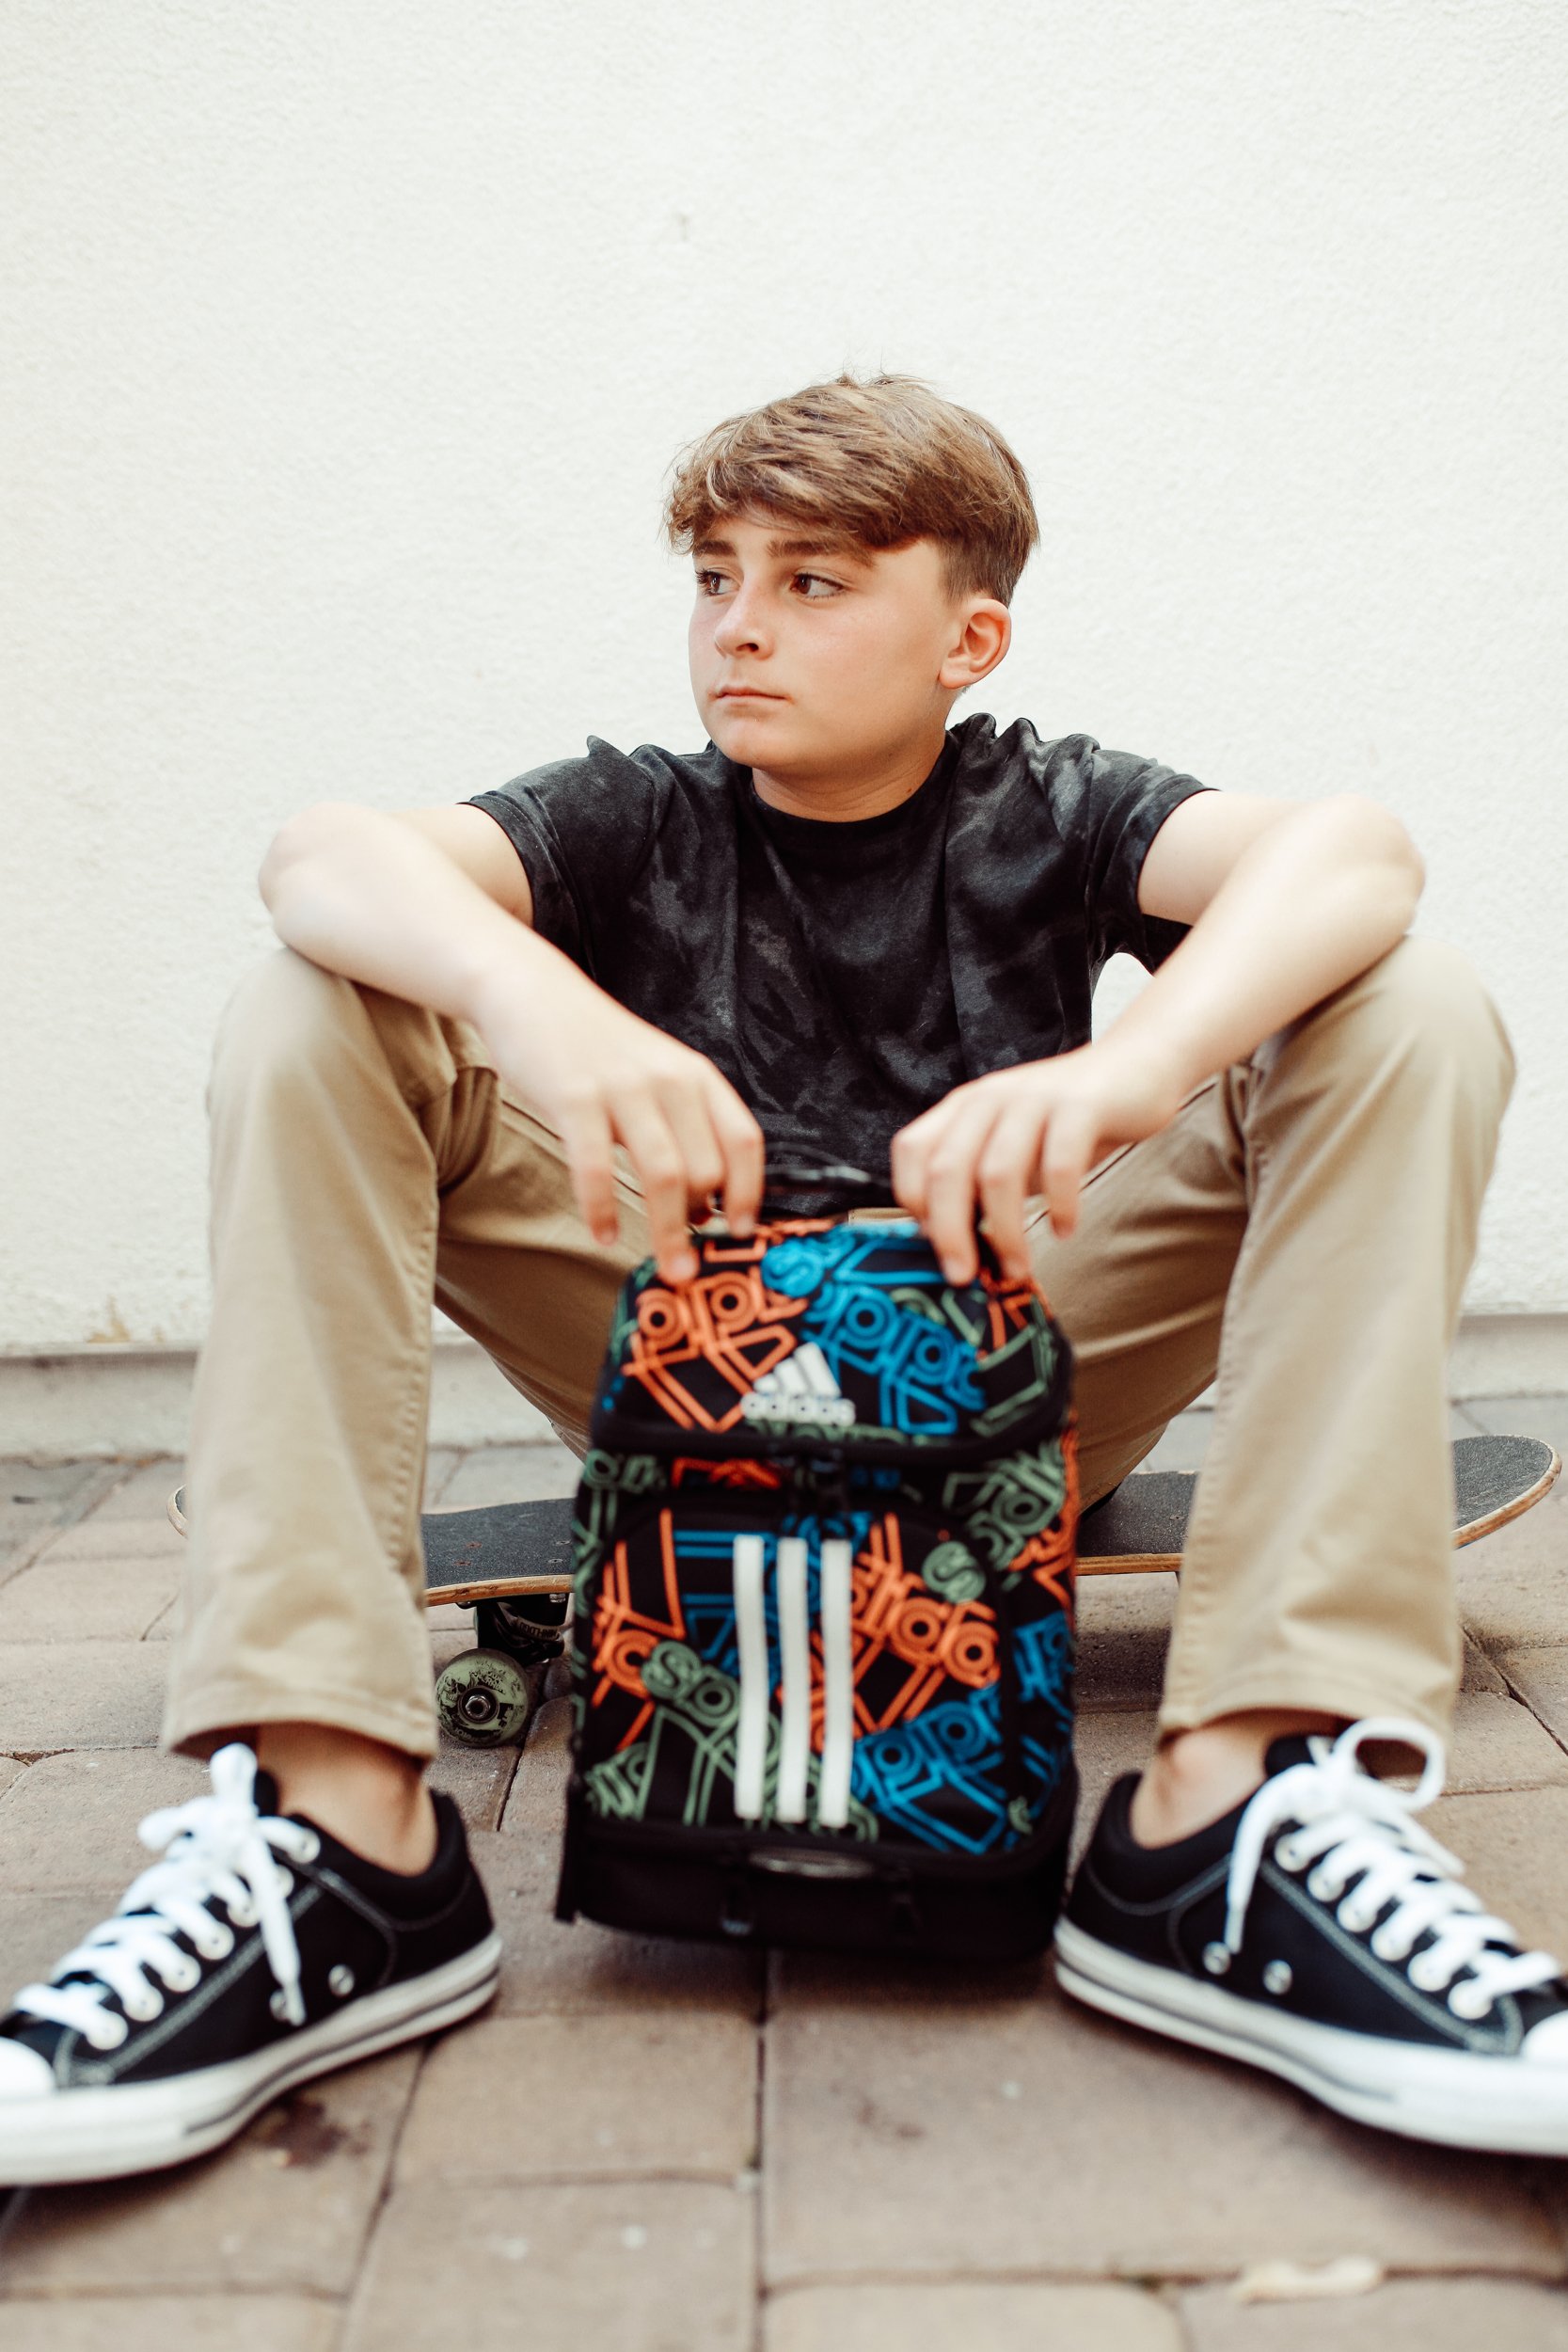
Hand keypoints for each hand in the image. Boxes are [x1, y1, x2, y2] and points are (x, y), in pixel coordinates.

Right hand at [472, 961, 763, 1284]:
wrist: (533, 995)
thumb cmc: (597, 1049)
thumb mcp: (656, 1076)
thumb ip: (683, 1129)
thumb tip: (704, 1205)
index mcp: (697, 1076)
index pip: (744, 1141)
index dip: (750, 1193)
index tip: (741, 1234)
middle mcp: (669, 1080)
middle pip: (708, 1168)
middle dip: (703, 1227)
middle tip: (691, 1265)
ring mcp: (623, 1088)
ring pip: (665, 1175)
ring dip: (668, 1232)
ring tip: (666, 1267)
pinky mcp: (575, 1098)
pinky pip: (596, 1168)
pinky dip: (603, 1210)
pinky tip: (603, 1234)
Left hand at [891, 1040, 1184, 1283]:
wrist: (1136, 1068)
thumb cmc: (1068, 1123)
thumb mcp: (1014, 1149)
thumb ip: (982, 1185)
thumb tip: (955, 1250)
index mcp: (964, 1107)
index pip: (911, 1151)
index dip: (913, 1202)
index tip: (933, 1246)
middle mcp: (990, 1098)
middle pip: (946, 1169)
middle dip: (949, 1232)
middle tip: (962, 1277)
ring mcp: (1033, 1098)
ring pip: (997, 1173)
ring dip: (1005, 1232)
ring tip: (1018, 1268)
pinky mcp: (1081, 1106)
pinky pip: (1060, 1164)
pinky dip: (1060, 1206)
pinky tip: (1065, 1230)